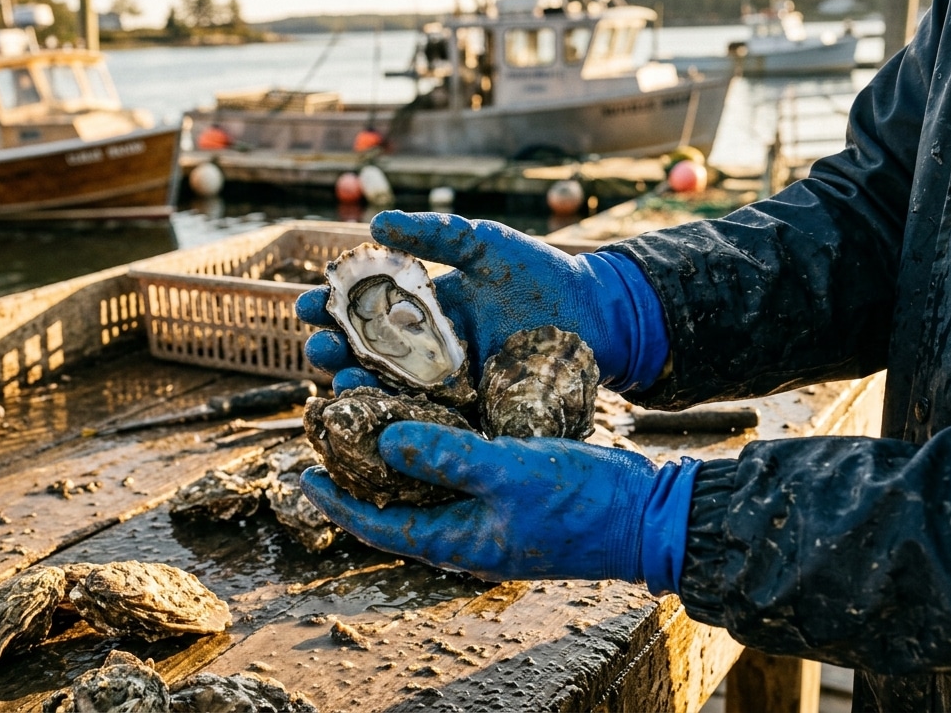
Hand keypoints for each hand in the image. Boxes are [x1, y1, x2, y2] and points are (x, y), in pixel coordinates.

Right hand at [296, 211, 667, 393]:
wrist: (599, 317)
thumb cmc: (542, 276)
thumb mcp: (483, 245)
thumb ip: (434, 233)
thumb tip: (374, 222)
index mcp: (422, 310)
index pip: (362, 310)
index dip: (329, 307)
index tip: (306, 302)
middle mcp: (426, 351)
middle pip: (364, 355)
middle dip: (333, 350)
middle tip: (318, 346)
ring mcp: (446, 386)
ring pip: (387, 391)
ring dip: (356, 386)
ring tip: (338, 378)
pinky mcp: (471, 415)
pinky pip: (428, 422)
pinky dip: (399, 421)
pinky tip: (376, 416)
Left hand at [300, 421, 700, 591]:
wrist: (648, 514)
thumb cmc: (582, 502)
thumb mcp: (507, 472)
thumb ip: (446, 456)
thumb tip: (386, 440)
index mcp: (459, 541)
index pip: (378, 527)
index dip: (337, 502)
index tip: (302, 475)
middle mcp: (468, 530)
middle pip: (395, 503)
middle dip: (360, 470)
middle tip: (328, 431)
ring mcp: (490, 512)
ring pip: (426, 483)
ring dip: (395, 450)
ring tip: (367, 413)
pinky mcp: (511, 489)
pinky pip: (459, 468)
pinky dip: (436, 441)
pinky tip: (429, 409)